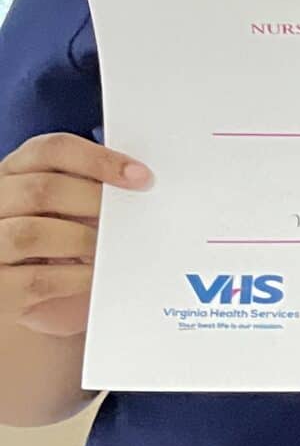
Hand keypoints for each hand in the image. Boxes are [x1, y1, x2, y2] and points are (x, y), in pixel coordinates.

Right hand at [0, 134, 150, 338]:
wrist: (24, 295)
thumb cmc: (52, 246)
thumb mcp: (65, 211)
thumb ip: (88, 191)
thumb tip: (137, 183)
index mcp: (13, 174)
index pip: (50, 150)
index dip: (98, 159)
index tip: (140, 176)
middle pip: (42, 189)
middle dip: (94, 201)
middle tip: (130, 216)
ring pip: (33, 233)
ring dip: (83, 240)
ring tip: (109, 247)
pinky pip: (38, 278)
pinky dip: (77, 276)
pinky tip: (95, 274)